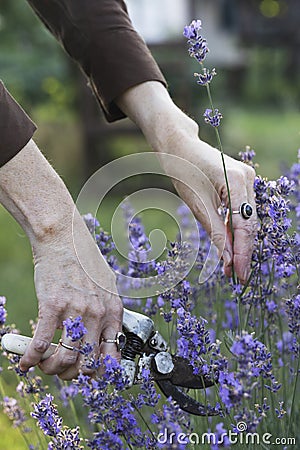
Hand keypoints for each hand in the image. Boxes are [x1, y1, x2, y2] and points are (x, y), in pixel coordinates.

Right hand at [19, 212, 122, 378]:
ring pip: (64, 359)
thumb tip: (105, 336)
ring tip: (43, 366)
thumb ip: (107, 312)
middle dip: (72, 374)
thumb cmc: (84, 261)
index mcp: (113, 311)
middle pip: (86, 363)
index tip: (86, 374)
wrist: (63, 238)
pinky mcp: (52, 306)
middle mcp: (97, 314)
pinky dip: (30, 358)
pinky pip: (40, 344)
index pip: (111, 355)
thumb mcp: (106, 287)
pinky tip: (25, 362)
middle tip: (61, 370)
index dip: (97, 372)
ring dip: (51, 369)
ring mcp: (75, 311)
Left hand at [161, 141, 256, 283]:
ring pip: (248, 220)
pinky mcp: (241, 183)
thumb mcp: (197, 205)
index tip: (239, 275)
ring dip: (239, 243)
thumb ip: (215, 232)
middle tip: (235, 276)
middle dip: (243, 252)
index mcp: (237, 181)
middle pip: (250, 224)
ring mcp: (247, 180)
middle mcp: (248, 179)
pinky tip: (229, 248)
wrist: (179, 147)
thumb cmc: (183, 171)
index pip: (245, 225)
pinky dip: (235, 230)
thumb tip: (227, 260)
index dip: (243, 253)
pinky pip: (242, 212)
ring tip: (230, 268)